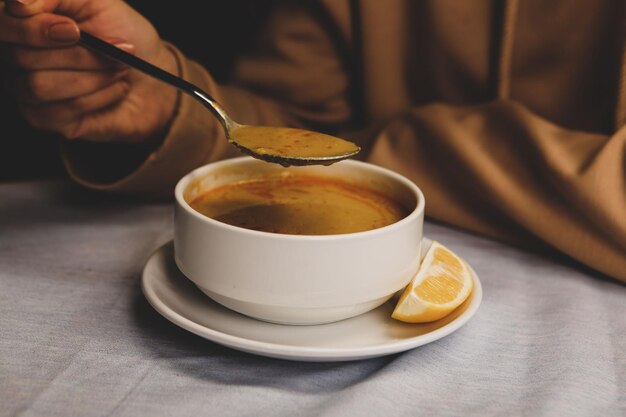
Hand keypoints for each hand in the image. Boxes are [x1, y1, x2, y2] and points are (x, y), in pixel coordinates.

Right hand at [0, 0, 178, 143]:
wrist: (155, 74)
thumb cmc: (125, 34)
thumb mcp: (98, 1)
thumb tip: (19, 3)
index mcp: (22, 22)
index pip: (2, 23)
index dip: (34, 29)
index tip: (74, 29)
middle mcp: (16, 55)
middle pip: (22, 57)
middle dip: (79, 54)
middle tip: (116, 48)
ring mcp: (26, 89)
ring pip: (39, 86)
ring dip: (91, 76)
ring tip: (118, 69)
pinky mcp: (45, 119)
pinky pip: (61, 109)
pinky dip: (98, 97)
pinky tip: (116, 88)